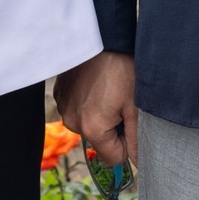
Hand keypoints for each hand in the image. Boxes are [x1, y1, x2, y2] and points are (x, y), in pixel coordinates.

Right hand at [55, 51, 138, 165]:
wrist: (102, 35)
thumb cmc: (122, 69)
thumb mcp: (136, 106)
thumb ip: (137, 140)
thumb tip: (139, 164)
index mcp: (92, 128)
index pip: (113, 158)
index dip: (127, 142)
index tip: (130, 119)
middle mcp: (72, 121)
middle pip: (100, 140)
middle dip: (112, 126)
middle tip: (119, 99)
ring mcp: (63, 105)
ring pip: (88, 124)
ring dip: (98, 113)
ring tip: (107, 88)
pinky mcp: (59, 92)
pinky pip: (77, 108)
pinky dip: (86, 100)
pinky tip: (94, 82)